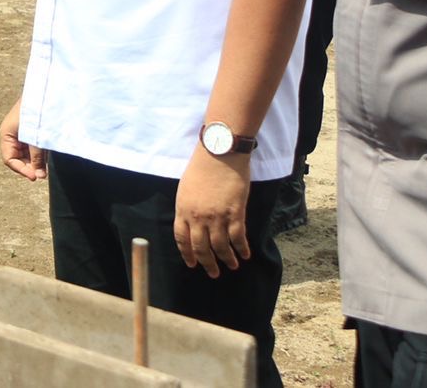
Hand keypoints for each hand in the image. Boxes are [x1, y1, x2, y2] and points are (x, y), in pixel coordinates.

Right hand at [0, 98, 46, 179]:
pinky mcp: (32, 131)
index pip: (9, 159)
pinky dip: (40, 154)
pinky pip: (33, 147)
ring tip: (45, 168)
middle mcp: (12, 135)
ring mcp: (22, 133)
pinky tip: (47, 159)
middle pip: (17, 157)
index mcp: (7, 134)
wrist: (45, 93)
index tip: (34, 177)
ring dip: (35, 161)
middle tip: (42, 174)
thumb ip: (37, 158)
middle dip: (29, 167)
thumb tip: (38, 175)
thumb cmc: (36, 112)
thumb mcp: (36, 138)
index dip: (21, 169)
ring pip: (26, 154)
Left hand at [174, 148, 251, 277]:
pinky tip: (245, 255)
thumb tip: (193, 223)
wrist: (219, 153)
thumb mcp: (186, 188)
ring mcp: (216, 216)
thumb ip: (188, 207)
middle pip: (201, 247)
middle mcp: (197, 217)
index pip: (182, 239)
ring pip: (220, 246)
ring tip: (232, 266)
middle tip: (213, 273)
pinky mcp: (235, 213)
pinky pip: (238, 237)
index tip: (192, 264)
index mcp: (182, 209)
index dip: (187, 254)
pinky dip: (242, 249)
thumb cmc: (201, 167)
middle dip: (207, 263)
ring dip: (226, 259)